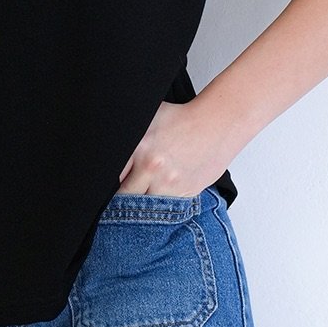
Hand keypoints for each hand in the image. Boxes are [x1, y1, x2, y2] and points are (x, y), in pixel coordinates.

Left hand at [117, 98, 236, 196]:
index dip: (113, 184)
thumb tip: (112, 153)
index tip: (115, 186)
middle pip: (127, 197)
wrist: (215, 125)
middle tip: (126, 194)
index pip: (114, 179)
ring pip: (147, 207)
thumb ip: (128, 140)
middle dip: (125, 197)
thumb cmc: (181, 119)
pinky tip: (165, 188)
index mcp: (140, 150)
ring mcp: (171, 184)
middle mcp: (153, 169)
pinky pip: (168, 207)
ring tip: (146, 193)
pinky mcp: (186, 192)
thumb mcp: (146, 120)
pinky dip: (164, 202)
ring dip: (144, 204)